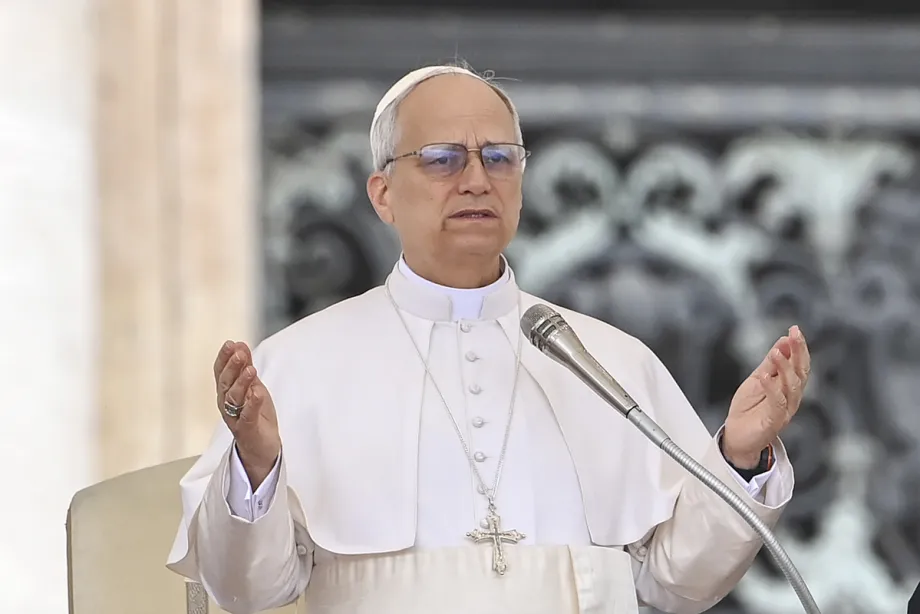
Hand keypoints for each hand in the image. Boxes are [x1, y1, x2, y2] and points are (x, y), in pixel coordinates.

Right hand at [214, 341, 280, 487]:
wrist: (261, 447)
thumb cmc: (255, 415)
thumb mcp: (252, 387)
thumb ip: (246, 368)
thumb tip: (241, 345)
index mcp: (226, 392)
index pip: (220, 372)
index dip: (224, 358)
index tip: (230, 344)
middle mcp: (226, 404)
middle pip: (225, 383)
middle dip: (232, 367)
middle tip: (239, 353)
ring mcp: (235, 417)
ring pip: (234, 398)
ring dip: (241, 382)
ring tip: (250, 369)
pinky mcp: (247, 429)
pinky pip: (247, 415)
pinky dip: (252, 403)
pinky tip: (257, 393)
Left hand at [723, 325, 810, 467]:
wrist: (737, 436)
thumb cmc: (749, 408)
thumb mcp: (757, 379)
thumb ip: (771, 363)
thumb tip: (783, 342)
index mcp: (788, 386)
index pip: (799, 364)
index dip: (799, 347)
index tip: (795, 329)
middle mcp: (791, 397)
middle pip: (800, 372)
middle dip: (799, 352)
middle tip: (795, 335)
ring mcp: (784, 410)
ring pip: (791, 386)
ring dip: (784, 367)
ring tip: (776, 352)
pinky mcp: (774, 421)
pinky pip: (776, 403)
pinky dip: (772, 388)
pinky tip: (765, 376)